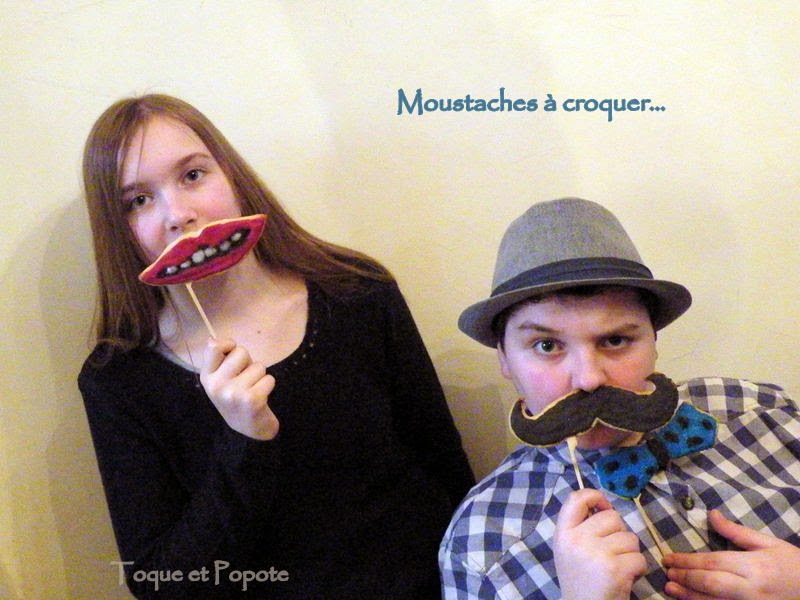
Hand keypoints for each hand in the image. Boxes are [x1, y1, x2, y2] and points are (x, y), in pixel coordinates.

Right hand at [200, 338, 278, 439]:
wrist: (248, 428)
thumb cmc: (236, 396)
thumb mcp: (220, 379)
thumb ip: (219, 360)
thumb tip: (212, 338)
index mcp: (207, 377)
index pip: (214, 346)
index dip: (228, 344)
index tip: (232, 354)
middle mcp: (216, 385)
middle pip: (241, 352)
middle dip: (248, 362)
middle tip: (245, 378)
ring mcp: (233, 393)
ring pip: (258, 366)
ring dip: (260, 376)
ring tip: (253, 388)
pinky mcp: (251, 400)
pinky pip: (269, 378)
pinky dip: (268, 385)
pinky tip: (261, 397)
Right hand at [554, 488, 646, 599]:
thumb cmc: (580, 578)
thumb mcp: (569, 548)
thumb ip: (580, 526)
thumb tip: (604, 505)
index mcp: (563, 533)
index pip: (576, 498)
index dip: (595, 497)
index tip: (603, 507)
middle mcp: (577, 540)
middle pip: (612, 517)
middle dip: (619, 533)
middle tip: (611, 552)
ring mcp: (596, 554)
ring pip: (630, 538)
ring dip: (630, 553)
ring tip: (617, 567)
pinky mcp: (615, 570)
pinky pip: (639, 558)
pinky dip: (638, 569)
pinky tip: (625, 578)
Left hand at [663, 509, 799, 599]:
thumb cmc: (792, 565)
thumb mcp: (769, 544)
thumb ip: (736, 532)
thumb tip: (711, 514)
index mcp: (754, 567)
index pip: (714, 562)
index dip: (688, 561)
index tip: (669, 557)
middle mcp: (750, 590)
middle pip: (710, 584)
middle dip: (685, 578)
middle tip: (667, 572)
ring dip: (689, 596)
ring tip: (670, 588)